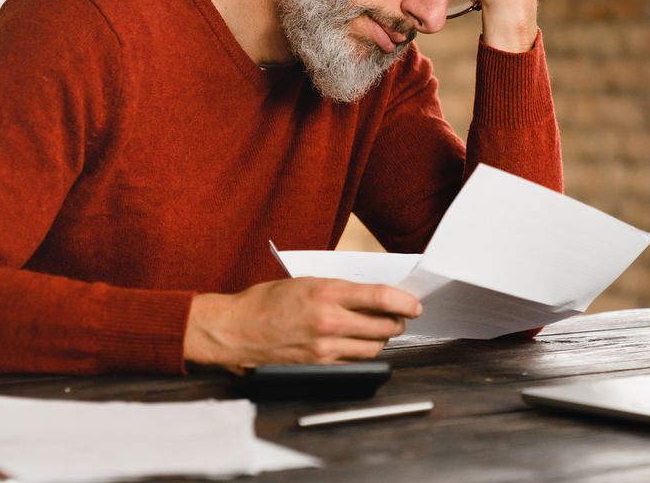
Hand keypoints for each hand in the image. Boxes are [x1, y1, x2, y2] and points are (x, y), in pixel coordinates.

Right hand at [182, 277, 421, 373]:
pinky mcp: (319, 366)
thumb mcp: (305, 281)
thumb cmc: (265, 302)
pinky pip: (354, 362)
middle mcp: (329, 321)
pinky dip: (361, 353)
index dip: (405, 301)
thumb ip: (339, 289)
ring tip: (377, 330)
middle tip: (399, 317)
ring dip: (381, 339)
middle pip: (385, 326)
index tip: (415, 304)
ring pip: (374, 348)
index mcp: (326, 293)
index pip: (381, 297)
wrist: (234, 330)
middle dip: (397, 321)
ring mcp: (325, 348)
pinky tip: (356, 344)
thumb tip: (372, 295)